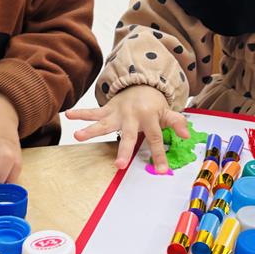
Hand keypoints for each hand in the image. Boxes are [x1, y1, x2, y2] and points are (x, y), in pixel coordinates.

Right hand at [65, 85, 188, 172]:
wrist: (141, 83)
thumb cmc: (153, 104)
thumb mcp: (167, 111)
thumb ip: (176, 122)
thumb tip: (187, 135)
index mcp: (149, 117)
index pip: (155, 138)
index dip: (159, 154)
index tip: (161, 171)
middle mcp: (132, 116)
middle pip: (128, 135)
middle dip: (124, 149)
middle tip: (119, 165)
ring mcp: (117, 113)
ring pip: (104, 123)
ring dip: (90, 129)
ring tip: (77, 135)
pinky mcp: (107, 110)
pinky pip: (92, 112)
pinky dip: (80, 113)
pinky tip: (67, 115)